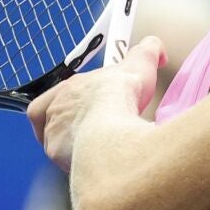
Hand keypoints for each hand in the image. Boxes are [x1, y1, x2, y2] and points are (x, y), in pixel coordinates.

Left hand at [27, 37, 166, 170]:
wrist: (109, 128)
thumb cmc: (119, 96)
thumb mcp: (140, 63)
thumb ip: (147, 51)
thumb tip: (155, 47)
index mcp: (69, 87)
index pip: (62, 92)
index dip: (79, 98)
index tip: (94, 104)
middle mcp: (56, 110)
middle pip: (56, 117)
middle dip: (73, 123)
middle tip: (94, 129)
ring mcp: (54, 134)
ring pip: (57, 141)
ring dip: (72, 144)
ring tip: (93, 150)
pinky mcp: (58, 156)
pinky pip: (63, 161)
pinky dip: (76, 162)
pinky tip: (93, 163)